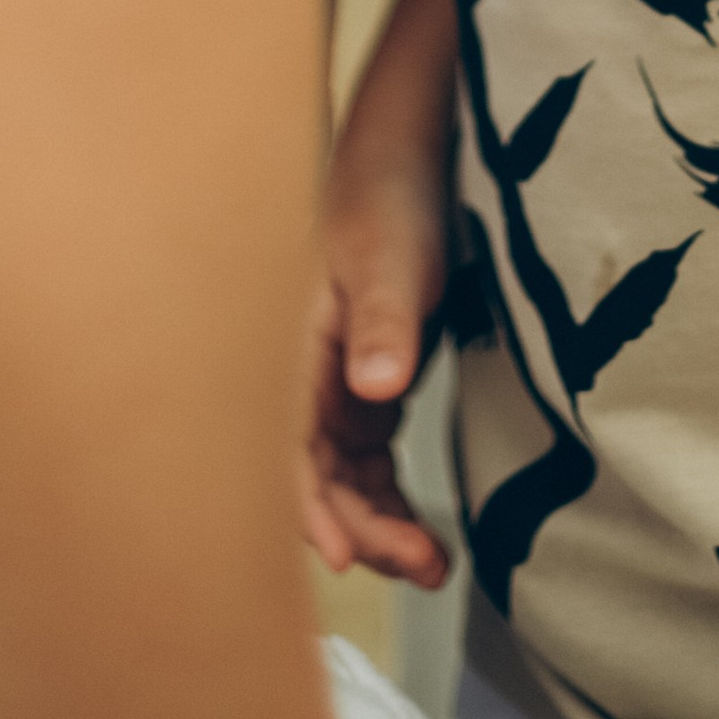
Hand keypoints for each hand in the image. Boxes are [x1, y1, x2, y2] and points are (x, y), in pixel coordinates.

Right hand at [301, 137, 451, 589]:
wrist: (411, 154)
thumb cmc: (392, 196)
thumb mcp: (390, 258)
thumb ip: (383, 322)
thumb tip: (377, 389)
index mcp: (290, 347)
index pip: (284, 445)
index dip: (305, 506)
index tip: (339, 555)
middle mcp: (303, 375)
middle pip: (315, 477)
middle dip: (359, 530)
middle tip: (422, 564)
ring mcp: (335, 384)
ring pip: (344, 480)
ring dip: (378, 526)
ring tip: (434, 564)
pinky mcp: (367, 386)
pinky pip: (369, 463)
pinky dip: (391, 501)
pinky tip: (423, 532)